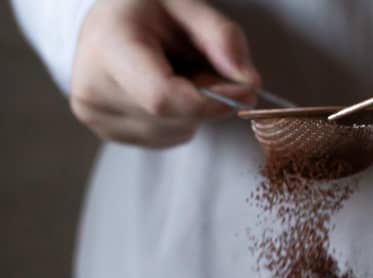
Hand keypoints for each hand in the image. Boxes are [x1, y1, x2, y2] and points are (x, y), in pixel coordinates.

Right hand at [70, 0, 260, 147]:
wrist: (104, 22)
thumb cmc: (144, 10)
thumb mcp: (185, 4)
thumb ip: (222, 37)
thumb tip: (248, 83)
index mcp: (110, 46)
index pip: (164, 98)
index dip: (212, 101)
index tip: (244, 90)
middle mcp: (93, 86)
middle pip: (178, 116)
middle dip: (209, 99)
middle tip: (204, 67)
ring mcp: (98, 115)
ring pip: (177, 132)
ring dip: (195, 110)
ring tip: (177, 73)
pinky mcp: (108, 132)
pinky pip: (167, 138)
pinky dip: (180, 119)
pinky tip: (165, 90)